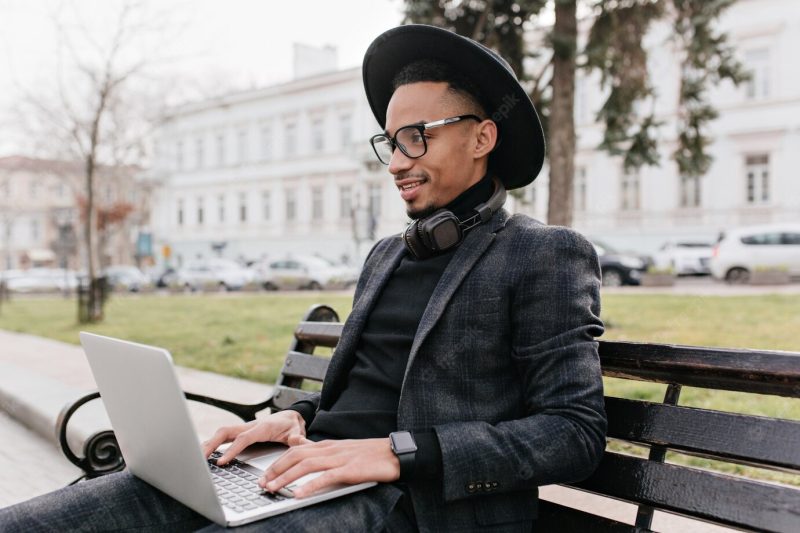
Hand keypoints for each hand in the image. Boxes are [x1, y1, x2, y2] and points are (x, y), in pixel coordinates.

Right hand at [202, 410, 305, 464]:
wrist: (290, 416)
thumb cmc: (291, 425)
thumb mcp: (297, 431)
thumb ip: (298, 438)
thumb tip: (300, 442)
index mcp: (262, 427)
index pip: (243, 438)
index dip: (232, 450)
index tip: (222, 462)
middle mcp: (249, 426)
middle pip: (226, 432)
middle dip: (211, 444)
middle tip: (200, 459)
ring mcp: (243, 428)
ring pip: (222, 433)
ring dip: (209, 444)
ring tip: (196, 458)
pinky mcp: (240, 432)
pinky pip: (223, 437)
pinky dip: (212, 444)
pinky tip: (204, 454)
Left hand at [260, 436, 399, 498]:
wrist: (395, 453)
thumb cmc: (371, 454)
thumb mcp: (344, 450)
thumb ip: (324, 452)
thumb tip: (304, 451)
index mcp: (328, 445)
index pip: (296, 450)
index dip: (278, 462)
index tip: (264, 474)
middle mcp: (330, 449)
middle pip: (296, 455)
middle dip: (275, 469)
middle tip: (261, 483)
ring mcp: (340, 458)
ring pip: (306, 465)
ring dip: (286, 477)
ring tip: (272, 488)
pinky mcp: (350, 470)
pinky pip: (325, 477)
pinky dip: (309, 486)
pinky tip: (298, 494)